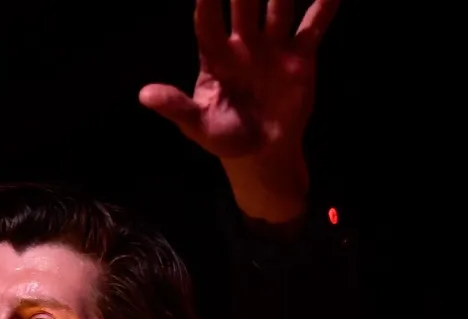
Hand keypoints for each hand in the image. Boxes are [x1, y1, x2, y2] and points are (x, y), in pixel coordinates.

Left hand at [140, 0, 341, 221]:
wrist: (263, 154)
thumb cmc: (225, 137)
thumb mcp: (198, 125)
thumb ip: (176, 107)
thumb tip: (144, 95)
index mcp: (214, 57)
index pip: (207, 21)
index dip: (206, 0)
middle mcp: (243, 44)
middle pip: (243, 6)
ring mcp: (272, 47)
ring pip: (277, 8)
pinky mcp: (299, 57)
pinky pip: (312, 27)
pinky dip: (324, 7)